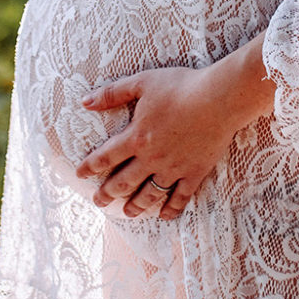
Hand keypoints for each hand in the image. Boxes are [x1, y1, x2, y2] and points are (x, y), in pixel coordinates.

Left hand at [75, 66, 234, 219]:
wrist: (218, 98)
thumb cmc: (180, 86)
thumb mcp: (142, 82)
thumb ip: (112, 93)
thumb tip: (85, 101)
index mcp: (136, 136)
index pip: (106, 156)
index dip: (90, 166)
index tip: (79, 174)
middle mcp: (152, 158)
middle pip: (124, 181)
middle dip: (108, 193)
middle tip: (98, 201)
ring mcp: (174, 168)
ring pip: (150, 193)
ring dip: (136, 205)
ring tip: (127, 213)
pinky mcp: (194, 172)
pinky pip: (181, 196)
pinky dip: (172, 208)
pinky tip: (165, 216)